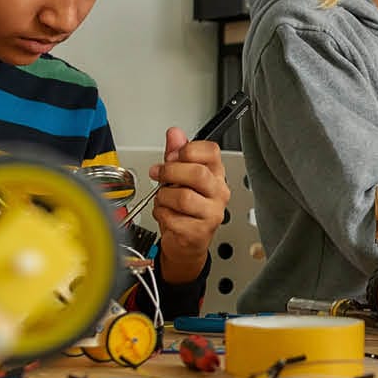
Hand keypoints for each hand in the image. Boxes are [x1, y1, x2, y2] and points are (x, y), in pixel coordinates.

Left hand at [145, 126, 231, 283]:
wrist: (186, 244)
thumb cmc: (184, 210)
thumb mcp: (179, 177)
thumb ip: (176, 154)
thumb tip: (175, 133)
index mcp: (216, 174)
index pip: (211, 151)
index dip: (188, 150)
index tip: (173, 156)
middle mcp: (218, 192)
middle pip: (197, 173)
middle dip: (170, 172)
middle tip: (159, 174)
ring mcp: (212, 213)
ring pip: (183, 197)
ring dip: (164, 197)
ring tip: (163, 200)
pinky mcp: (200, 232)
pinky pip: (173, 218)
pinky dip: (162, 215)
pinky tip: (166, 215)